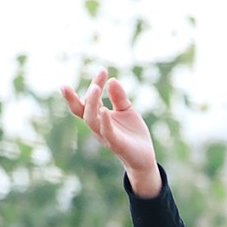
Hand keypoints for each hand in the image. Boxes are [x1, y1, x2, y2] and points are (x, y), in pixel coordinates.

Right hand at [62, 69, 159, 196]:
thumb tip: (112, 80)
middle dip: (81, 95)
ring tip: (95, 88)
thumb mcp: (126, 110)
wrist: (144, 157)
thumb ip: (118, 97)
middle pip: (82, 109)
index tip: (102, 69)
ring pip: (90, 120)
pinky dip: (104, 121)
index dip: (94, 83)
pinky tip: (105, 110)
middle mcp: (97, 126)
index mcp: (98, 116)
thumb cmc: (132, 134)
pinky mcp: (116, 144)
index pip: (89, 99)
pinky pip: (107, 132)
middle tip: (94, 81)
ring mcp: (105, 135)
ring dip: (91, 104)